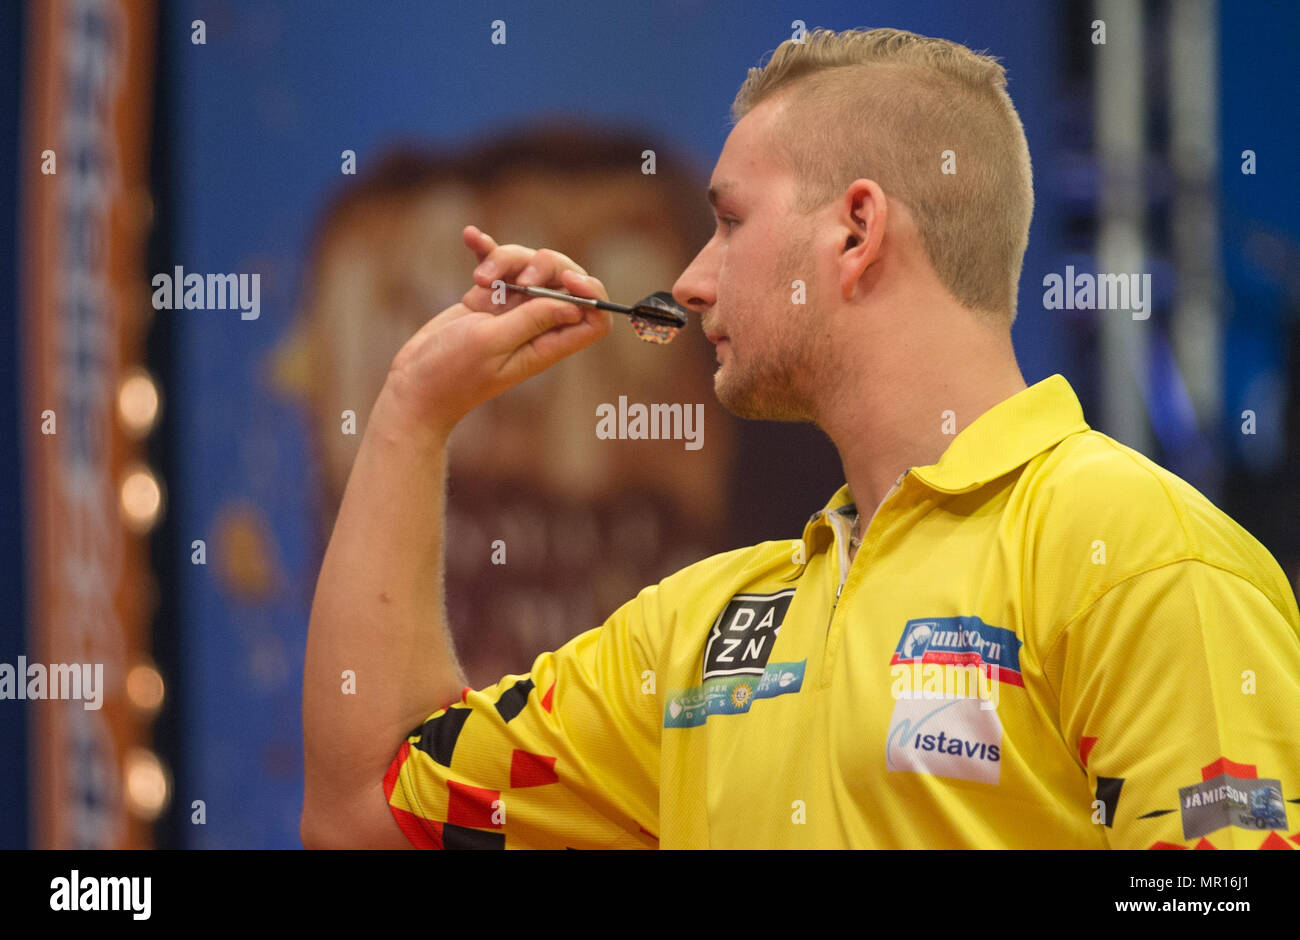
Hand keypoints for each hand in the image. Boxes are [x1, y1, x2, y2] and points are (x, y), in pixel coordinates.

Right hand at [384, 225, 611, 436]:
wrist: (414, 383)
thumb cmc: (451, 373)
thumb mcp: (492, 343)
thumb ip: (531, 321)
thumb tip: (576, 305)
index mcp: (546, 346)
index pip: (594, 320)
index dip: (591, 295)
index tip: (567, 281)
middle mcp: (535, 327)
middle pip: (564, 282)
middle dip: (544, 266)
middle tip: (519, 278)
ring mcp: (512, 311)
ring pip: (528, 267)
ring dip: (505, 261)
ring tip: (478, 278)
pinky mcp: (487, 300)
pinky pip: (496, 267)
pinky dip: (485, 251)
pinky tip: (471, 237)